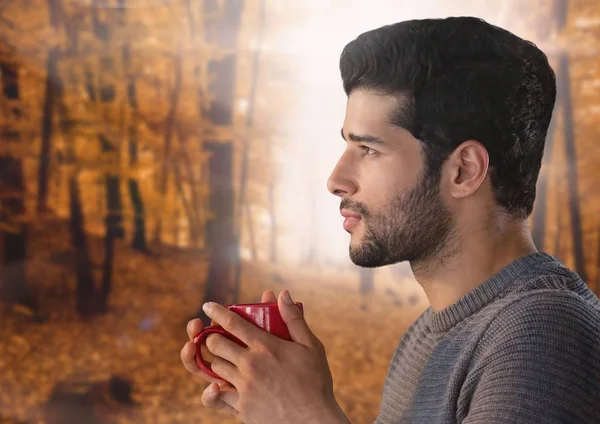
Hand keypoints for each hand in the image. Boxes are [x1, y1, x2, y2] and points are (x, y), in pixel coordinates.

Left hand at [181, 290, 348, 423]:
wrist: (313, 420)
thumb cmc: (316, 382)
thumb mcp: (311, 346)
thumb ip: (294, 319)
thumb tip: (283, 293)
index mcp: (266, 346)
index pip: (232, 323)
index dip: (217, 312)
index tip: (207, 305)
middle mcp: (250, 365)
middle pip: (215, 344)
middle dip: (213, 337)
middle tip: (218, 336)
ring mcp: (244, 387)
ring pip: (214, 367)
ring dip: (217, 361)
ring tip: (226, 359)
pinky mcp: (241, 407)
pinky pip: (216, 395)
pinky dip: (215, 388)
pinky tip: (219, 385)